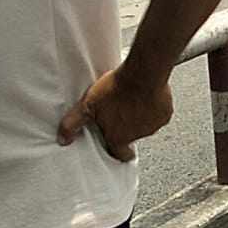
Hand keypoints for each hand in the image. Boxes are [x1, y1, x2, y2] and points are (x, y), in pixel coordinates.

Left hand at [58, 68, 173, 161]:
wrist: (143, 73)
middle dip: (127, 127)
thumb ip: (73, 124)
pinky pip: (159, 114)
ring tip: (132, 101)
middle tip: (120, 111)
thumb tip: (62, 139)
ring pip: (145, 125)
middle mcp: (138, 135)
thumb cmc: (116, 89)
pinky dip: (154, 108)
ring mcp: (153, 125)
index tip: (119, 150)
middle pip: (132, 137)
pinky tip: (145, 96)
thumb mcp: (86, 105)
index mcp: (119, 137)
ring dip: (140, 117)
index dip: (118, 152)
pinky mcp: (165, 114)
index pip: (120, 155)